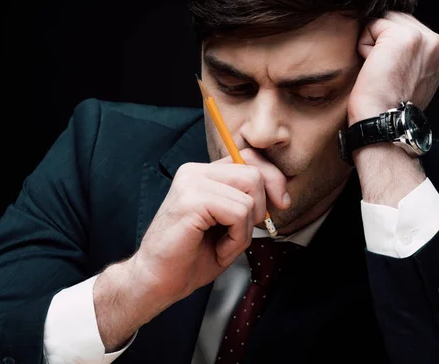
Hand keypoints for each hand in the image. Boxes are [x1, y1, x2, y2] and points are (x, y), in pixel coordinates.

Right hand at [131, 148, 288, 303]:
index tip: (281, 203)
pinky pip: (239, 213)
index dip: (272, 179)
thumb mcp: (228, 224)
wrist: (157, 281)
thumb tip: (280, 194)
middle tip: (242, 234)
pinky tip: (218, 249)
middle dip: (262, 208)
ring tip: (224, 245)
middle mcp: (195, 172)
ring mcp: (192, 183)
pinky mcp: (192, 200)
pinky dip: (236, 239)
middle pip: (254, 173)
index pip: (249, 158)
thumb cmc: (190, 258)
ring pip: (249, 197)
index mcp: (203, 174)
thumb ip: (247, 202)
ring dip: (244, 231)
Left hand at [347, 12, 438, 124]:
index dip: (392, 50)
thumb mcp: (413, 77)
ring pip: (384, 21)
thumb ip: (414, 56)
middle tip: (386, 76)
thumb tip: (394, 41)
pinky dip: (364, 47)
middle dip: (383, 45)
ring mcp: (423, 37)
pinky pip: (371, 25)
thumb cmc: (389, 106)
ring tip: (382, 72)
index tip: (395, 77)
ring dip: (374, 45)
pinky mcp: (403, 36)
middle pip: (396, 20)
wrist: (384, 122)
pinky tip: (375, 68)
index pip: (409, 28)